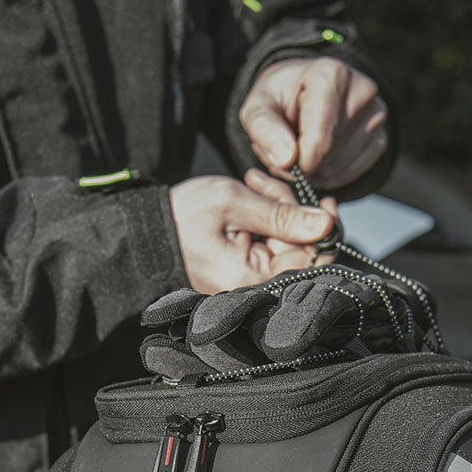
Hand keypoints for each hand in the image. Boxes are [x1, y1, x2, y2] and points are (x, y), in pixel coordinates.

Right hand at [169, 176, 333, 293]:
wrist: (144, 233)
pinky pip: (273, 245)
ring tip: (252, 183)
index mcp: (253, 280)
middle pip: (302, 249)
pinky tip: (252, 196)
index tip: (324, 201)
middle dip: (292, 210)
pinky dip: (268, 219)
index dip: (323, 229)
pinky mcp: (247, 271)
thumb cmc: (182, 216)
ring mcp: (251, 282)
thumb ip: (283, 215)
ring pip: (289, 242)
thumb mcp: (234, 203)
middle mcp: (256, 289)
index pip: (312, 261)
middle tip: (265, 182)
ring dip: (279, 208)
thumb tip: (327, 224)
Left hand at [240, 57, 387, 189]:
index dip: (295, 163)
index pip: (318, 141)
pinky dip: (332, 175)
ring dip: (316, 173)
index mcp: (331, 75)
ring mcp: (377, 114)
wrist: (303, 93)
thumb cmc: (279, 99)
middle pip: (330, 156)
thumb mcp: (257, 108)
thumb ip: (264, 130)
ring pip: (341, 168)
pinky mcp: (381, 136)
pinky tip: (319, 158)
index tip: (280, 159)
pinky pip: (355, 172)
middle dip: (303, 167)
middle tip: (287, 154)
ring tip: (302, 152)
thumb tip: (287, 160)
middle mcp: (362, 90)